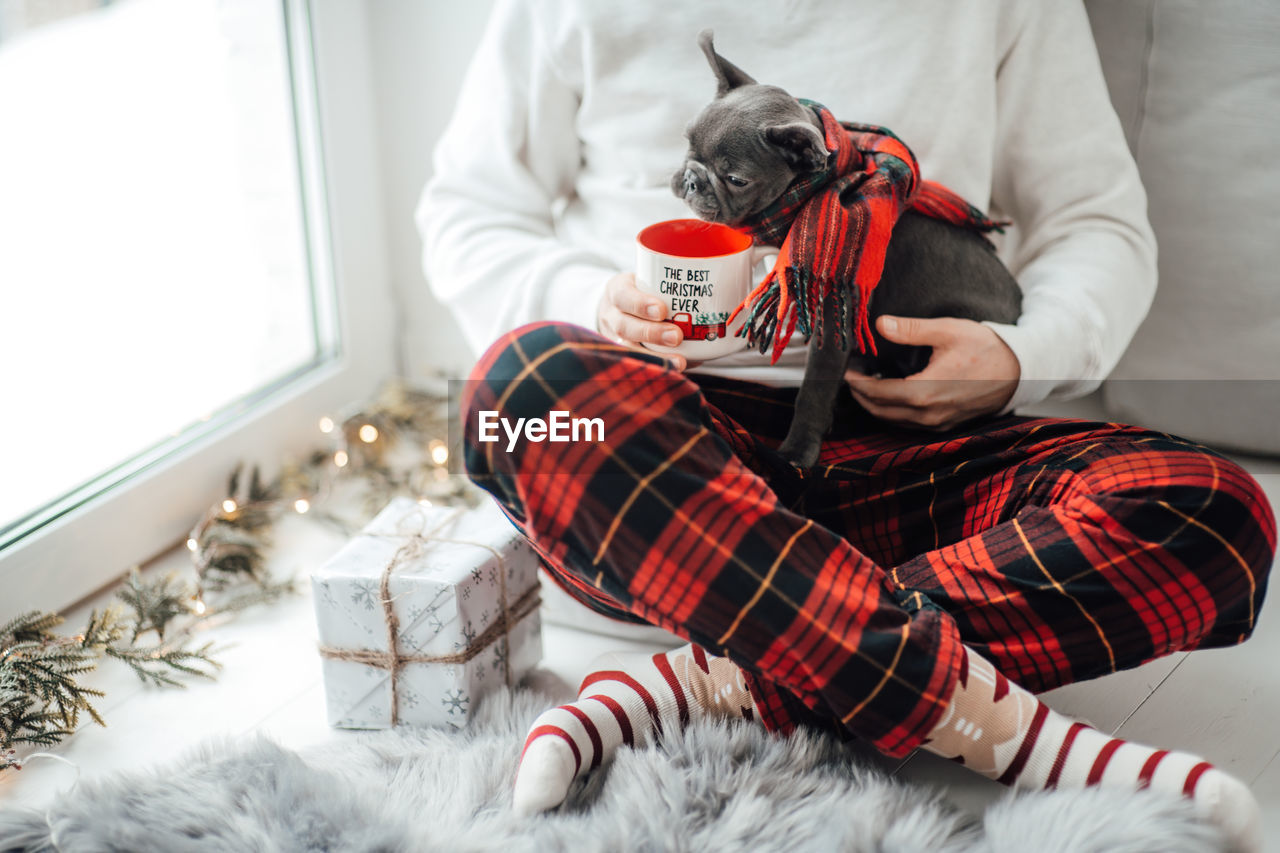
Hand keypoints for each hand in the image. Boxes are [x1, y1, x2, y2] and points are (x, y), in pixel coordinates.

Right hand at [597, 272, 686, 369]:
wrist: (617, 307)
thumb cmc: (642, 291)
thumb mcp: (648, 278)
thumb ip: (671, 280)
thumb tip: (717, 291)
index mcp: (618, 290)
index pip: (623, 296)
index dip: (640, 304)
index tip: (661, 310)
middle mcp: (612, 315)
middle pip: (625, 326)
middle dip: (651, 333)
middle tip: (676, 336)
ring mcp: (614, 337)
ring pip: (628, 348)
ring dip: (655, 356)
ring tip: (679, 362)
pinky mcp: (623, 353)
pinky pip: (637, 362)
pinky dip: (659, 366)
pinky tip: (678, 370)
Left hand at [845, 315, 1019, 429]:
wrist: (1019, 371)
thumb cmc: (985, 348)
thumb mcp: (947, 331)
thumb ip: (911, 330)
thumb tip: (880, 324)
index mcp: (925, 392)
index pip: (877, 393)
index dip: (856, 382)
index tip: (846, 369)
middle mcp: (928, 414)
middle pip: (879, 410)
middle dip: (860, 394)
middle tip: (850, 375)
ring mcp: (936, 423)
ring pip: (892, 420)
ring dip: (874, 404)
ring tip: (865, 382)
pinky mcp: (944, 425)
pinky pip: (908, 423)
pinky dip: (892, 411)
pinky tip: (889, 393)